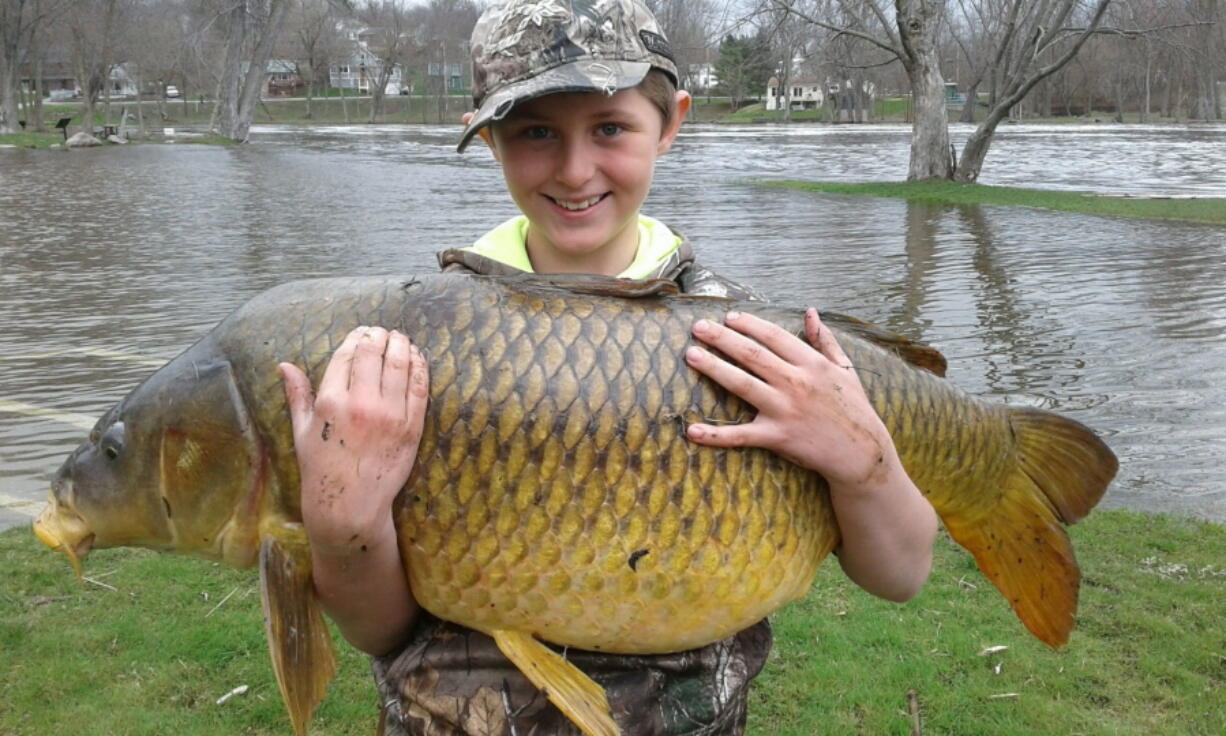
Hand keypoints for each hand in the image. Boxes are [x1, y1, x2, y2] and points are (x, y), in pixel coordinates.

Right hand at [278, 326, 429, 552]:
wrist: (349, 507)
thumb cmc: (321, 469)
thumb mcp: (302, 431)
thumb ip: (297, 394)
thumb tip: (284, 364)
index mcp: (331, 402)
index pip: (347, 355)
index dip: (356, 338)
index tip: (362, 332)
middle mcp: (361, 404)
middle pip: (374, 354)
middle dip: (379, 336)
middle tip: (383, 331)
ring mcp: (389, 415)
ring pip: (400, 365)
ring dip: (402, 345)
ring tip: (401, 339)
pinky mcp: (411, 428)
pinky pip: (420, 388)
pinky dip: (420, 367)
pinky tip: (417, 358)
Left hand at [684, 309, 894, 489]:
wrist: (861, 453)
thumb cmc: (853, 408)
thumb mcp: (844, 369)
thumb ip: (825, 340)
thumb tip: (811, 312)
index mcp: (812, 364)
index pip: (774, 336)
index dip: (749, 324)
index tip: (729, 317)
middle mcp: (796, 382)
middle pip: (752, 354)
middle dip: (722, 338)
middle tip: (698, 327)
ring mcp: (785, 410)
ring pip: (742, 384)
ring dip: (713, 367)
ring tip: (691, 355)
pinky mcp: (777, 437)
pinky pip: (741, 436)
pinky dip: (715, 435)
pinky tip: (692, 431)